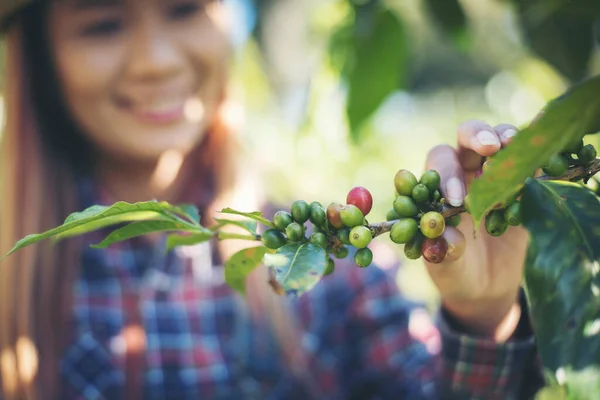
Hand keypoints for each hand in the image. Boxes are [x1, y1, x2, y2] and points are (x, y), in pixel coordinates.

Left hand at [424, 120, 529, 340]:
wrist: (485, 288)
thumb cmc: (456, 271)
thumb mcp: (447, 268)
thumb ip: (446, 251)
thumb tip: (448, 236)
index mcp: (436, 187)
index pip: (438, 165)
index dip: (446, 175)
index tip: (456, 198)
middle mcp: (464, 172)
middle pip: (466, 137)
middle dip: (477, 136)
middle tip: (490, 146)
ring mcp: (495, 175)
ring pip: (500, 140)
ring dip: (506, 136)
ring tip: (511, 145)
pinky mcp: (524, 186)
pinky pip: (530, 164)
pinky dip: (534, 159)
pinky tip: (538, 164)